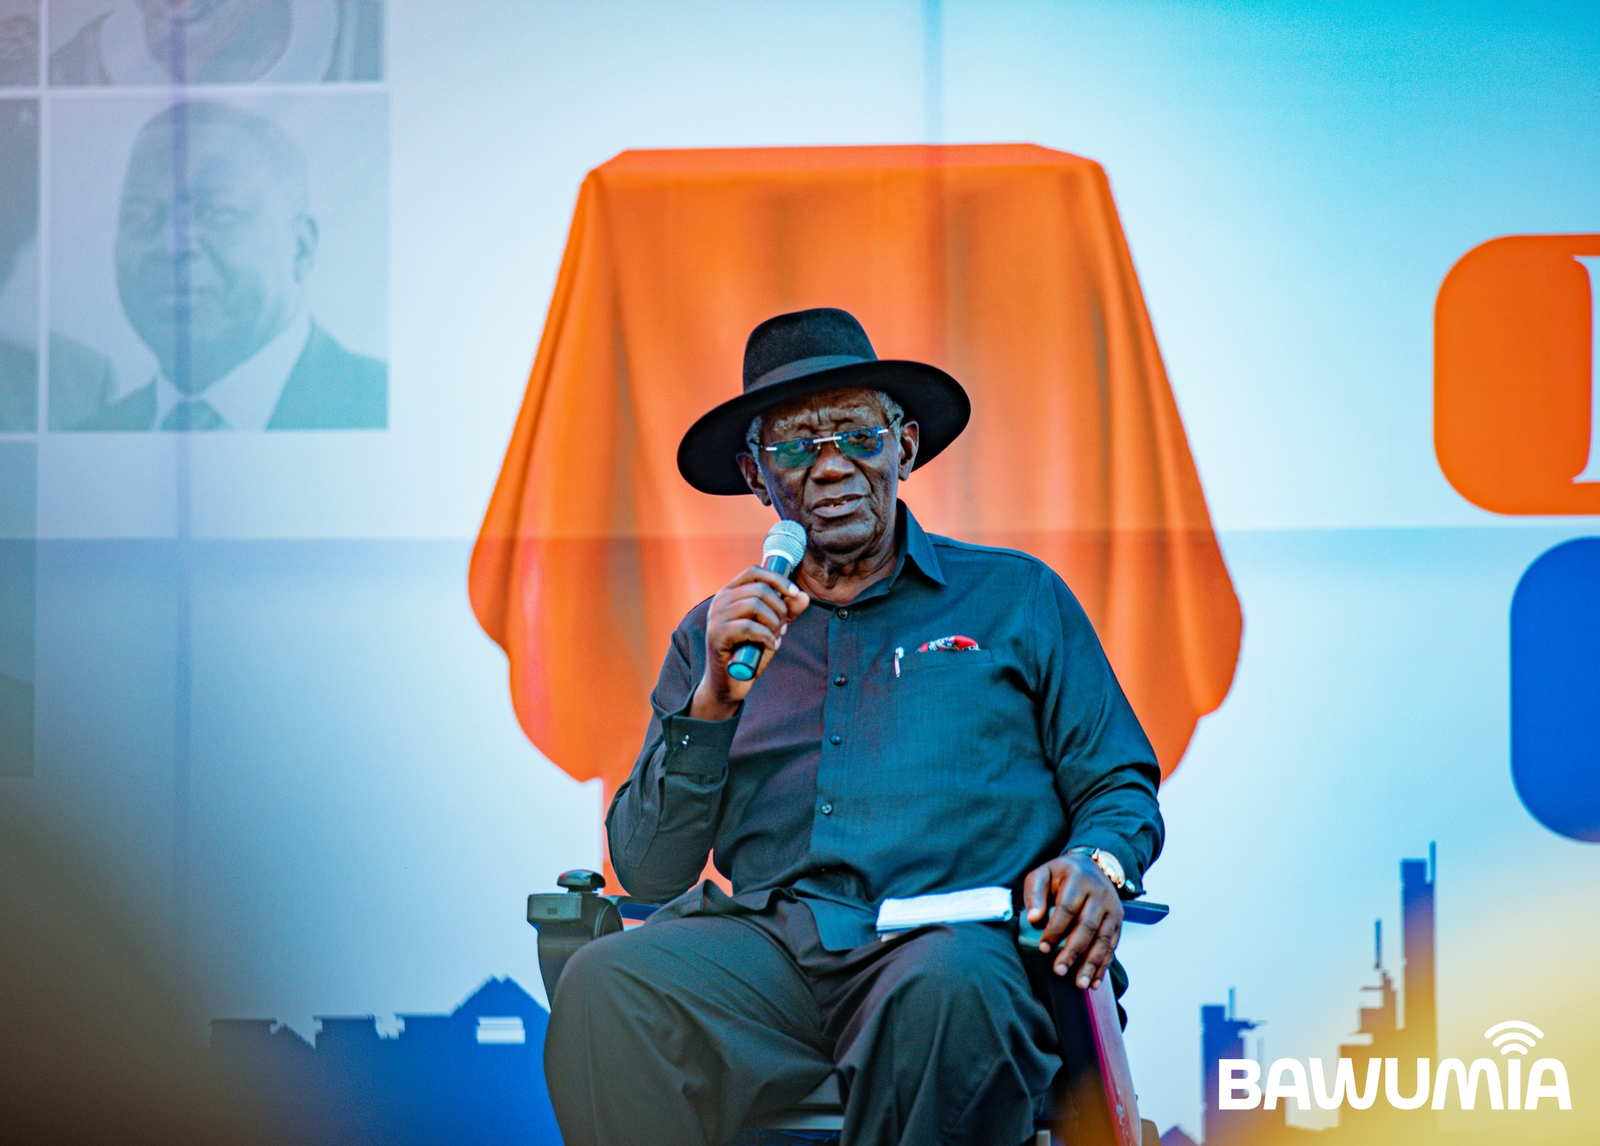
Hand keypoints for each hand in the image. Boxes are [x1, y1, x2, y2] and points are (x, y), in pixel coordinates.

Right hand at [690, 566, 809, 719]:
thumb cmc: (749, 651)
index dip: (777, 578)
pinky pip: (749, 627)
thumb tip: (804, 596)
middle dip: (780, 608)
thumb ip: (786, 611)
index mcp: (730, 593)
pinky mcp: (716, 635)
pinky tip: (770, 646)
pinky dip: (767, 637)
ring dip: (774, 623)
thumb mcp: (771, 627)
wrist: (728, 682)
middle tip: (783, 627)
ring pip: (755, 605)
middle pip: (759, 589)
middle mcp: (719, 601)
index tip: (794, 592)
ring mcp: (715, 617)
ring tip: (775, 637)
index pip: (754, 572)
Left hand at [1022, 854, 1123, 987]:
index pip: (1067, 907)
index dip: (1055, 929)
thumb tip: (1032, 918)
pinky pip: (1112, 945)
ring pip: (1103, 939)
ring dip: (1091, 964)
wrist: (1092, 866)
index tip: (1043, 948)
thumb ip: (1034, 893)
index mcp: (1079, 880)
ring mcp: (1112, 908)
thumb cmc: (1061, 874)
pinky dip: (1104, 965)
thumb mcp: (1043, 874)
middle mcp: (1100, 894)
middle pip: (1087, 926)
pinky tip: (1095, 982)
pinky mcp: (1118, 921)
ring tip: (1080, 984)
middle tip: (1059, 971)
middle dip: (1073, 951)